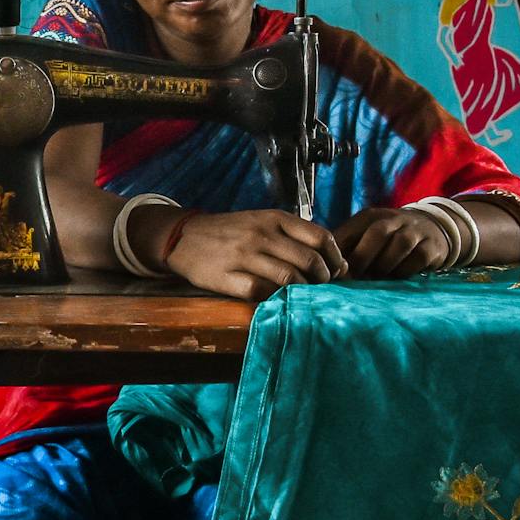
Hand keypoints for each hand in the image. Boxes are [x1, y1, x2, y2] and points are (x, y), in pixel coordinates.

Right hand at [164, 210, 344, 300]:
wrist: (183, 237)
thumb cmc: (231, 232)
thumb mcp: (262, 221)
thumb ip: (293, 237)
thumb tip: (334, 262)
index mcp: (274, 219)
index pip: (321, 238)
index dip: (335, 258)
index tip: (337, 271)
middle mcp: (262, 234)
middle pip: (310, 261)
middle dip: (323, 280)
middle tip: (321, 288)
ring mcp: (244, 256)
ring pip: (290, 278)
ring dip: (302, 292)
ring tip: (302, 297)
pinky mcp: (227, 277)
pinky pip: (261, 292)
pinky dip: (275, 299)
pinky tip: (277, 301)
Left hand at [333, 206, 454, 279]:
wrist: (432, 228)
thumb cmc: (388, 239)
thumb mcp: (365, 236)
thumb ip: (344, 249)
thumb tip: (318, 268)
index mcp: (369, 217)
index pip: (351, 230)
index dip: (339, 253)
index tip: (333, 273)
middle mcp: (392, 219)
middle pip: (376, 234)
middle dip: (362, 259)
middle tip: (354, 280)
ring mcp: (414, 231)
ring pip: (399, 244)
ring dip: (384, 266)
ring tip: (374, 280)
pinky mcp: (431, 246)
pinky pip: (418, 258)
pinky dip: (404, 270)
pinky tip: (395, 278)